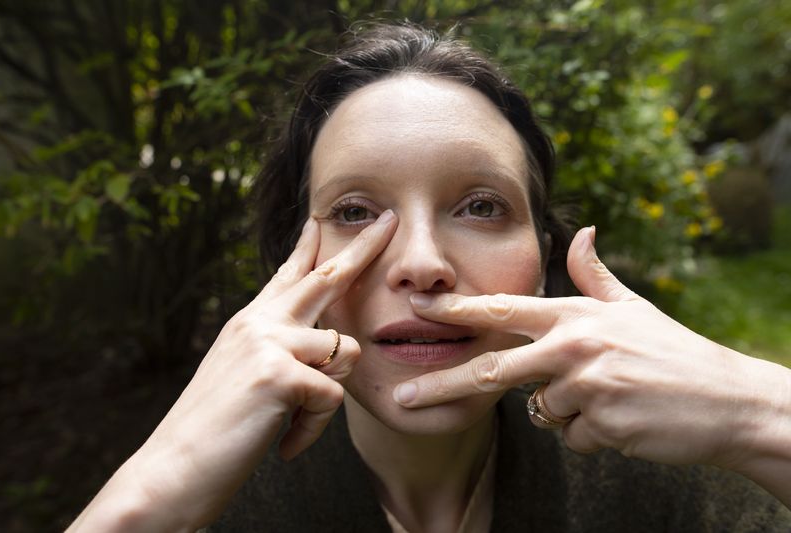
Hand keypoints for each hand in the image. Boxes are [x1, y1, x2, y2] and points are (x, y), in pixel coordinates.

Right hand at [70, 210, 397, 531]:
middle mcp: (258, 323)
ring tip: (289, 422)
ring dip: (327, 396)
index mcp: (250, 324)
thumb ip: (282, 353)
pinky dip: (314, 429)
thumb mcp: (246, 379)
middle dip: (364, 248)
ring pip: (345, 351)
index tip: (321, 220)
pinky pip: (332, 396)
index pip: (287, 275)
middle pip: (325, 277)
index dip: (308, 247)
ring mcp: (266, 342)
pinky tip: (284, 442)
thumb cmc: (214, 433)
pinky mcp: (277, 373)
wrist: (171, 471)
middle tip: (390, 220)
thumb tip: (332, 348)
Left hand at [393, 227, 786, 470]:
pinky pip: (571, 437)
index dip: (457, 310)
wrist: (726, 399)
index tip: (419, 310)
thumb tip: (580, 231)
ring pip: (542, 411)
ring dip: (567, 412)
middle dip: (443, 385)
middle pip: (492, 371)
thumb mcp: (631, 307)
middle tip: (403, 398)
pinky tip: (624, 420)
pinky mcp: (602, 421)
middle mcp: (574, 344)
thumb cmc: (671, 351)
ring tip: (611, 396)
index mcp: (574, 314)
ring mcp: (588, 384)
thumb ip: (593, 275)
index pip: (503, 310)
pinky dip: (590, 435)